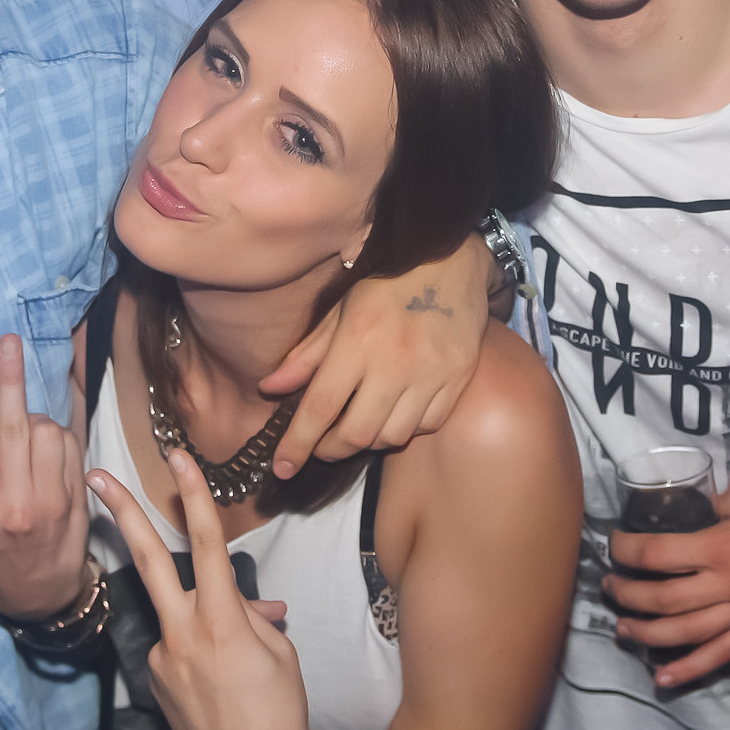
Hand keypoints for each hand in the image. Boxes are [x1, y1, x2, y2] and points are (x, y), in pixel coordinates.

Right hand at [0, 336, 91, 620]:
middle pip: (14, 425)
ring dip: (37, 423)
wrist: (38, 597)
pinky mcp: (76, 497)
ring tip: (29, 444)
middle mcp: (13, 502)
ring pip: (46, 429)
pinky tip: (51, 452)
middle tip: (9, 342)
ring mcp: (49, 499)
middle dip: (10, 377)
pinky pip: (70, 445)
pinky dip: (60, 437)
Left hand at [89, 452, 319, 729]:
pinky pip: (177, 648)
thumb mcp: (278, 652)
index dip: (193, 496)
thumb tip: (244, 602)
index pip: (204, 545)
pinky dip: (199, 651)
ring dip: (201, 617)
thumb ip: (252, 616)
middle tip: (94, 476)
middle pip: (147, 561)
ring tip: (240, 667)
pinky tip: (222, 686)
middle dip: (121, 513)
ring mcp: (161, 661)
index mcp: (221, 623)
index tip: (177, 459)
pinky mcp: (154, 683)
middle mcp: (182, 636)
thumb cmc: (281, 712)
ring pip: (175, 612)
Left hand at [261, 231, 493, 477]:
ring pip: (392, 436)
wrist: (450, 261)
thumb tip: (270, 389)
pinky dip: (405, 428)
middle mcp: (395, 362)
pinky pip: (427, 425)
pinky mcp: (459, 378)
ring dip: (368, 441)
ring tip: (358, 425)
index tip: (283, 467)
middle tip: (321, 445)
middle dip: (330, 449)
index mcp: (358, 341)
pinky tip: (395, 412)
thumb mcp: (340, 310)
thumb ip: (307, 354)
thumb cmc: (387, 283)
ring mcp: (432, 373)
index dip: (297, 444)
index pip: (320, 407)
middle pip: (356, 434)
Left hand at [603, 476, 729, 686]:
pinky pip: (721, 654)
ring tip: (623, 627)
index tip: (614, 544)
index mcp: (722, 545)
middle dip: (628, 594)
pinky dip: (689, 669)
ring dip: (647, 633)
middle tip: (609, 586)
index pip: (658, 555)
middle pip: (664, 599)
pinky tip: (662, 677)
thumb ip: (714, 506)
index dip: (627, 550)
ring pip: (685, 633)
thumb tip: (692, 511)